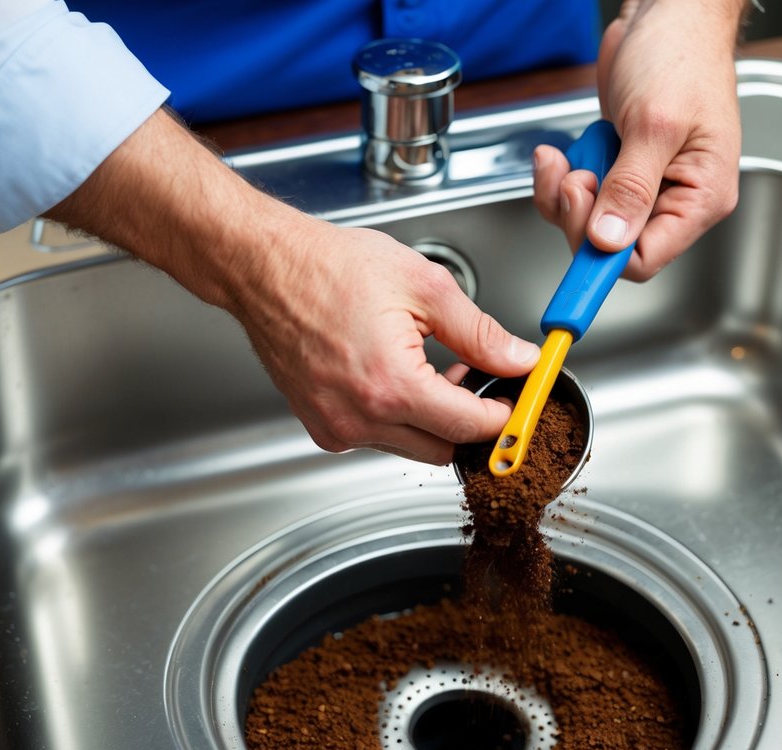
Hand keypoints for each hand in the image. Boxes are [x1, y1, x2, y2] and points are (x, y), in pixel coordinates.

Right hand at [213, 205, 540, 463]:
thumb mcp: (423, 287)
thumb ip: (479, 333)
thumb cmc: (329, 267)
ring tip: (429, 367)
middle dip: (467, 421)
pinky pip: (376, 438)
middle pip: (443, 450)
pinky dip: (396, 417)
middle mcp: (359, 419)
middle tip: (474, 377)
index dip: (503, 416)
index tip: (515, 400)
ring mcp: (336, 428)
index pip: (470, 427)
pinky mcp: (320, 427)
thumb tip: (518, 359)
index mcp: (391, 385)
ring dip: (431, 419)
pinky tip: (395, 375)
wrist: (264, 268)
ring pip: (410, 447)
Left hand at [534, 0, 744, 280]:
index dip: (603, 252)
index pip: (645, 260)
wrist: (667, 15)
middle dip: (579, 214)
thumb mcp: (653, 124)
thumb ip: (630, 188)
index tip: (578, 222)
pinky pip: (580, 196)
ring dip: (564, 192)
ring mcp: (643, 186)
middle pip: (611, 246)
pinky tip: (560, 154)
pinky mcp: (618, 169)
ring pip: (588, 222)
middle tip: (574, 177)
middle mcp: (673, 199)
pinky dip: (561, 177)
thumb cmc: (680, 57)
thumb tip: (609, 240)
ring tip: (567, 157)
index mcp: (700, 198)